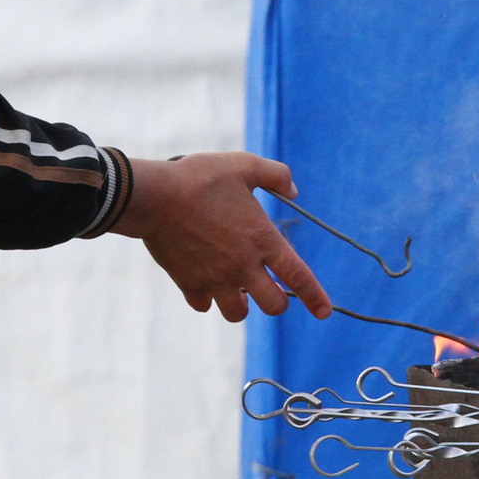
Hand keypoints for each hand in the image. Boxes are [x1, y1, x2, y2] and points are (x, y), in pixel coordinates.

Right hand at [115, 153, 332, 323]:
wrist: (154, 197)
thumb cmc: (200, 178)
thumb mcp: (244, 165)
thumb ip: (275, 174)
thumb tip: (293, 190)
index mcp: (262, 240)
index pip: (298, 276)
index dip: (316, 297)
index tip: (324, 312)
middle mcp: (242, 266)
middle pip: (273, 305)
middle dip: (277, 301)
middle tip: (268, 288)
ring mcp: (215, 279)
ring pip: (238, 313)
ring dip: (242, 305)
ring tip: (237, 289)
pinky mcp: (188, 284)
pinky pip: (204, 305)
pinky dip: (207, 299)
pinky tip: (205, 282)